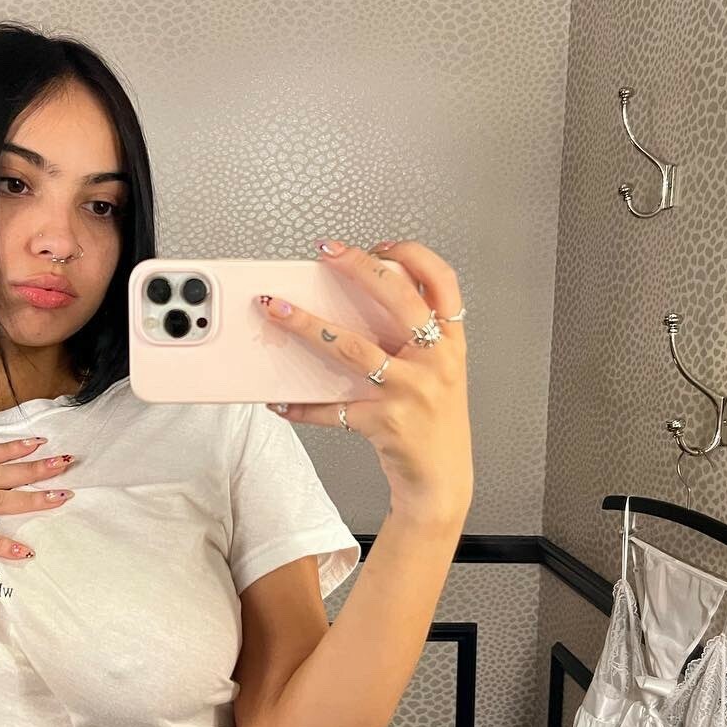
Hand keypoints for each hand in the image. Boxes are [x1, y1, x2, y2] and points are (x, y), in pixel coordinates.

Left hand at [259, 238, 471, 519]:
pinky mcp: (383, 422)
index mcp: (450, 342)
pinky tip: (281, 400)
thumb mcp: (439, 371)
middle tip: (326, 253)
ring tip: (276, 309)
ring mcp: (409, 391)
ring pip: (351, 347)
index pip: (442, 281)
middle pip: (398, 298)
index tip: (379, 245)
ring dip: (306, 324)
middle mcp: (434, 360)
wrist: (442, 481)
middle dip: (359, 268)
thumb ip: (415, 338)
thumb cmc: (435, 421)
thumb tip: (358, 302)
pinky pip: (332, 409)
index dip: (412, 255)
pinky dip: (302, 406)